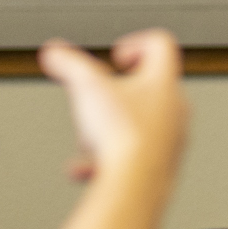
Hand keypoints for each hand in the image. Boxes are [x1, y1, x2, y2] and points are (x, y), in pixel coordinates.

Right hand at [39, 29, 188, 183]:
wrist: (137, 186)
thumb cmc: (123, 136)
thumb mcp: (87, 88)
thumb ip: (68, 64)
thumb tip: (53, 51)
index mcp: (163, 82)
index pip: (160, 45)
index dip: (136, 42)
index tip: (115, 58)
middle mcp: (174, 110)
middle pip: (147, 88)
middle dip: (114, 94)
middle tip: (96, 100)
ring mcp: (170, 140)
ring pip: (137, 126)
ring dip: (108, 130)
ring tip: (90, 139)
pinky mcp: (161, 168)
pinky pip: (131, 157)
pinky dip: (106, 161)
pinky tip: (84, 169)